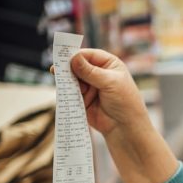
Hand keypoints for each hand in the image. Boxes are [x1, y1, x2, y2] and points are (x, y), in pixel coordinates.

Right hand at [53, 48, 176, 182]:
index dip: (76, 55)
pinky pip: (70, 93)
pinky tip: (64, 93)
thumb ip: (91, 72)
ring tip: (64, 84)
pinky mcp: (82, 99)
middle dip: (68, 68)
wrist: (125, 128)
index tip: (63, 57)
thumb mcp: (110, 83)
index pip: (88, 54)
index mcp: (108, 64)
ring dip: (67, 81)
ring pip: (71, 79)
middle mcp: (98, 73)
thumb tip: (74, 58)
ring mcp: (89, 86)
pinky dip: (66, 92)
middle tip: (57, 70)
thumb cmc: (125, 103)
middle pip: (77, 65)